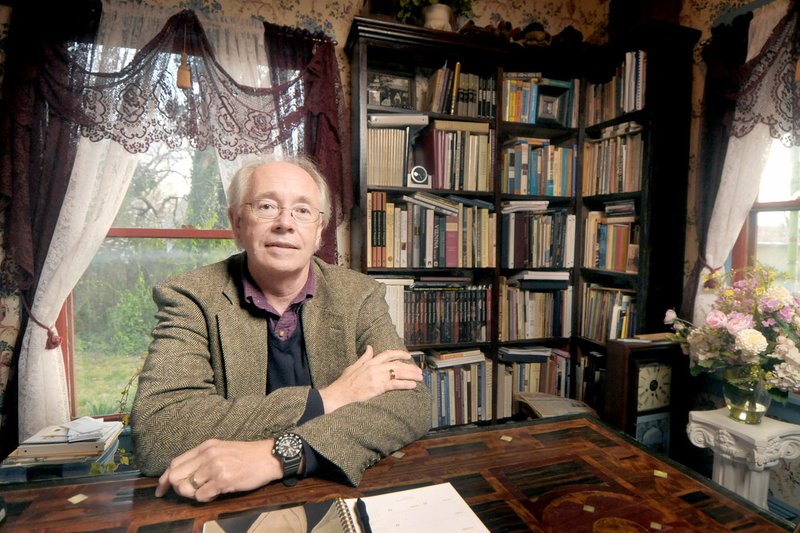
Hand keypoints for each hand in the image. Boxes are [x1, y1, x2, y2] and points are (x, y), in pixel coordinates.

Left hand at [155, 438, 281, 501]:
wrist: (269, 457)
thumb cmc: (246, 456)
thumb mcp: (221, 449)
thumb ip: (203, 459)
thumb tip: (184, 475)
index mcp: (206, 446)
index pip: (175, 463)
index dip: (164, 478)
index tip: (161, 489)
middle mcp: (208, 455)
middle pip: (176, 475)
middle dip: (176, 489)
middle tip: (184, 494)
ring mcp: (215, 467)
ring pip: (187, 488)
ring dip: (193, 495)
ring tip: (207, 491)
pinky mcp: (224, 479)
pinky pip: (202, 495)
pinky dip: (205, 498)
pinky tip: (216, 493)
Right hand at [319, 345, 422, 412]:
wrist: (338, 395)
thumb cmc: (344, 383)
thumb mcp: (353, 366)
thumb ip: (364, 357)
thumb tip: (370, 347)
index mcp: (369, 362)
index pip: (388, 354)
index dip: (400, 354)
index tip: (408, 356)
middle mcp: (374, 367)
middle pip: (396, 364)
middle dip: (410, 367)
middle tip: (419, 370)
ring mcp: (376, 377)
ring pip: (398, 373)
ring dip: (411, 375)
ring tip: (420, 378)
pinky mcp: (377, 387)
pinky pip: (394, 384)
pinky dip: (405, 384)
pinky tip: (413, 385)